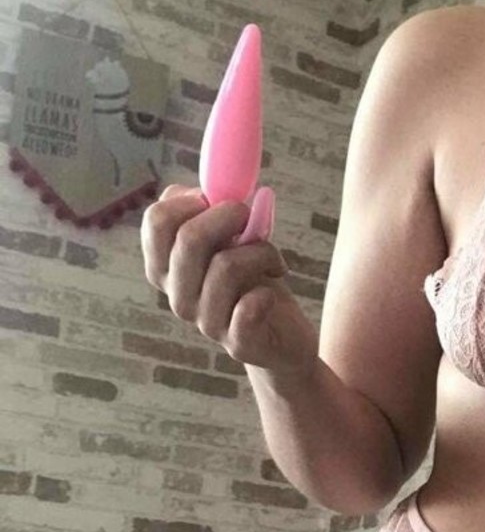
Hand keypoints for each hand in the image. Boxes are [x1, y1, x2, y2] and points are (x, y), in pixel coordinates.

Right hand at [141, 184, 317, 377]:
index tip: (215, 198)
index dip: (189, 200)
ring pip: (226, 267)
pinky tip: (271, 294)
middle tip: (251, 217)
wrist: (282, 337)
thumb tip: (204, 188)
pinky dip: (267, 293)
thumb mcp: (231, 240)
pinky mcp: (237, 344)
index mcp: (167, 266)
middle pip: (188, 241)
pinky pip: (248, 308)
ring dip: (261, 252)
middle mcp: (178, 296)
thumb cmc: (253, 281)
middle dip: (229, 216)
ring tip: (273, 260)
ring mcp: (205, 322)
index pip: (156, 222)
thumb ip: (212, 211)